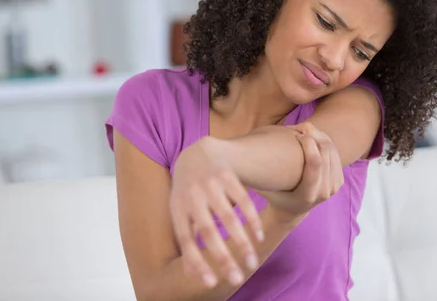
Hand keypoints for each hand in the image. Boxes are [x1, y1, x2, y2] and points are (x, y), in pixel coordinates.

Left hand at [169, 136, 263, 288]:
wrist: (198, 152)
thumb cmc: (189, 191)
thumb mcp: (181, 211)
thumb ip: (186, 239)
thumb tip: (191, 274)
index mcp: (178, 208)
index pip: (186, 239)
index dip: (197, 262)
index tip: (212, 283)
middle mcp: (192, 195)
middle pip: (209, 230)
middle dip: (223, 257)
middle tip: (237, 280)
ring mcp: (210, 183)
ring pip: (229, 217)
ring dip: (242, 243)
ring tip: (252, 264)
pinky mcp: (227, 174)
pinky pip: (244, 200)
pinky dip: (252, 221)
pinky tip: (258, 238)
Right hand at [258, 122, 343, 221]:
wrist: (291, 210)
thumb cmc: (272, 193)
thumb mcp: (263, 185)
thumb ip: (257, 173)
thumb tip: (248, 154)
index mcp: (306, 195)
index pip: (315, 164)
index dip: (309, 144)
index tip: (296, 132)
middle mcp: (323, 193)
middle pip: (326, 154)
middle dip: (314, 135)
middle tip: (299, 126)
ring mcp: (333, 188)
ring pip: (332, 151)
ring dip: (319, 135)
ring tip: (303, 128)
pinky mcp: (338, 181)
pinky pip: (335, 154)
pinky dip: (324, 140)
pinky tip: (311, 135)